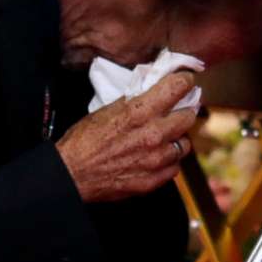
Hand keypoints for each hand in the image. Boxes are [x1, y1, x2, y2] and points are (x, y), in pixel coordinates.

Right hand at [55, 71, 199, 202]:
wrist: (71, 174)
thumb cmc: (83, 141)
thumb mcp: (106, 110)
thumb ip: (133, 102)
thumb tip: (152, 92)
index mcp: (140, 111)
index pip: (178, 87)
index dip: (184, 81)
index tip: (185, 81)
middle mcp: (154, 134)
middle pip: (189, 116)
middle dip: (183, 112)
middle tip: (174, 112)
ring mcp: (156, 159)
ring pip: (184, 145)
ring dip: (176, 140)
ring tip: (163, 139)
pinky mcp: (153, 180)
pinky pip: (174, 168)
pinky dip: (168, 163)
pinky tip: (155, 159)